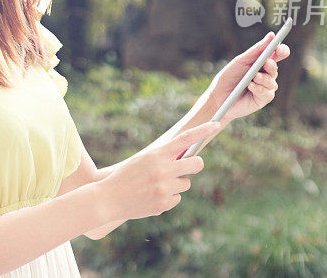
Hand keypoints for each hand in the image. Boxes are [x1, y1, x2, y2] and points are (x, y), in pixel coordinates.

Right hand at [97, 121, 220, 222]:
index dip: (203, 130)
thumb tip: (188, 156)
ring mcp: (164, 187)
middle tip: (190, 165)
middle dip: (195, 164)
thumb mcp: (143, 160)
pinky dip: (169, 198)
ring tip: (157, 185)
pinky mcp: (164, 203)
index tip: (217, 124)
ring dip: (177, 184)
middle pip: (196, 164)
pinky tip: (153, 197)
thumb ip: (164, 157)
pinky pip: (177, 198)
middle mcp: (163, 169)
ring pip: (186, 183)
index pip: (185, 139)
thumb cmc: (127, 176)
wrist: (109, 198)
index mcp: (157, 154)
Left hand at [208, 32, 290, 122]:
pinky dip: (259, 88)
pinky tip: (250, 87)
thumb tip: (272, 35)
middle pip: (275, 68)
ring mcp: (266, 87)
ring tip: (253, 78)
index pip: (277, 54)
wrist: (218, 96)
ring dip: (263, 79)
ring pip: (272, 81)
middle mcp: (266, 74)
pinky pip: (267, 93)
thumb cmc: (229, 76)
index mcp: (262, 62)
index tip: (279, 47)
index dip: (281, 50)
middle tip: (266, 63)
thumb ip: (257, 50)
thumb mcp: (241, 61)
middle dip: (272, 65)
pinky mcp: (263, 99)